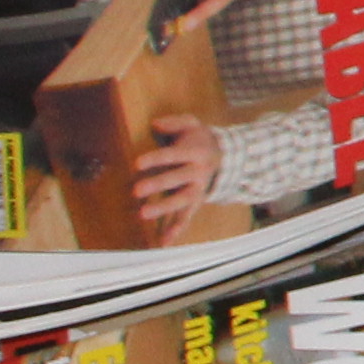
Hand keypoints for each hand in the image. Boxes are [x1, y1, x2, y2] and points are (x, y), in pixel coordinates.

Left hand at [131, 116, 231, 232]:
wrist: (226, 158)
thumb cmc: (199, 140)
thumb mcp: (192, 124)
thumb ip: (175, 122)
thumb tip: (155, 124)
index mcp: (196, 152)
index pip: (174, 155)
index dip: (157, 158)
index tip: (138, 163)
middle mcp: (198, 172)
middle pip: (178, 179)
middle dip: (158, 184)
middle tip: (136, 190)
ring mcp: (198, 190)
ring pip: (182, 200)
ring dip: (163, 208)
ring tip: (143, 214)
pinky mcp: (195, 203)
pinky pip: (187, 217)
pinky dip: (176, 230)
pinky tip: (163, 242)